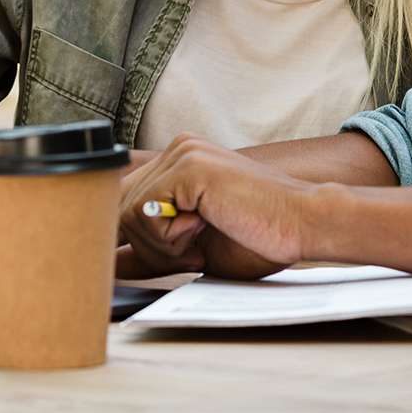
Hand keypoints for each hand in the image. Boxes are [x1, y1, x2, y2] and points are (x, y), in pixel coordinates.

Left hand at [116, 135, 320, 279]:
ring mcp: (183, 153)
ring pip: (126, 214)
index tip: (175, 258)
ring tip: (202, 242)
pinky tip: (204, 230)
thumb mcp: (191, 246)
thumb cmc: (259, 237)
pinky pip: (143, 214)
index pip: (124, 202)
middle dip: (149, 247)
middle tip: (193, 255)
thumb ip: (151, 248)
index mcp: (180, 161)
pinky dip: (168, 239)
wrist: (303, 224)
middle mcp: (178, 149)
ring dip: (161, 246)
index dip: (138, 242)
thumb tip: (108, 263)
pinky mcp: (189, 167)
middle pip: (118, 208)